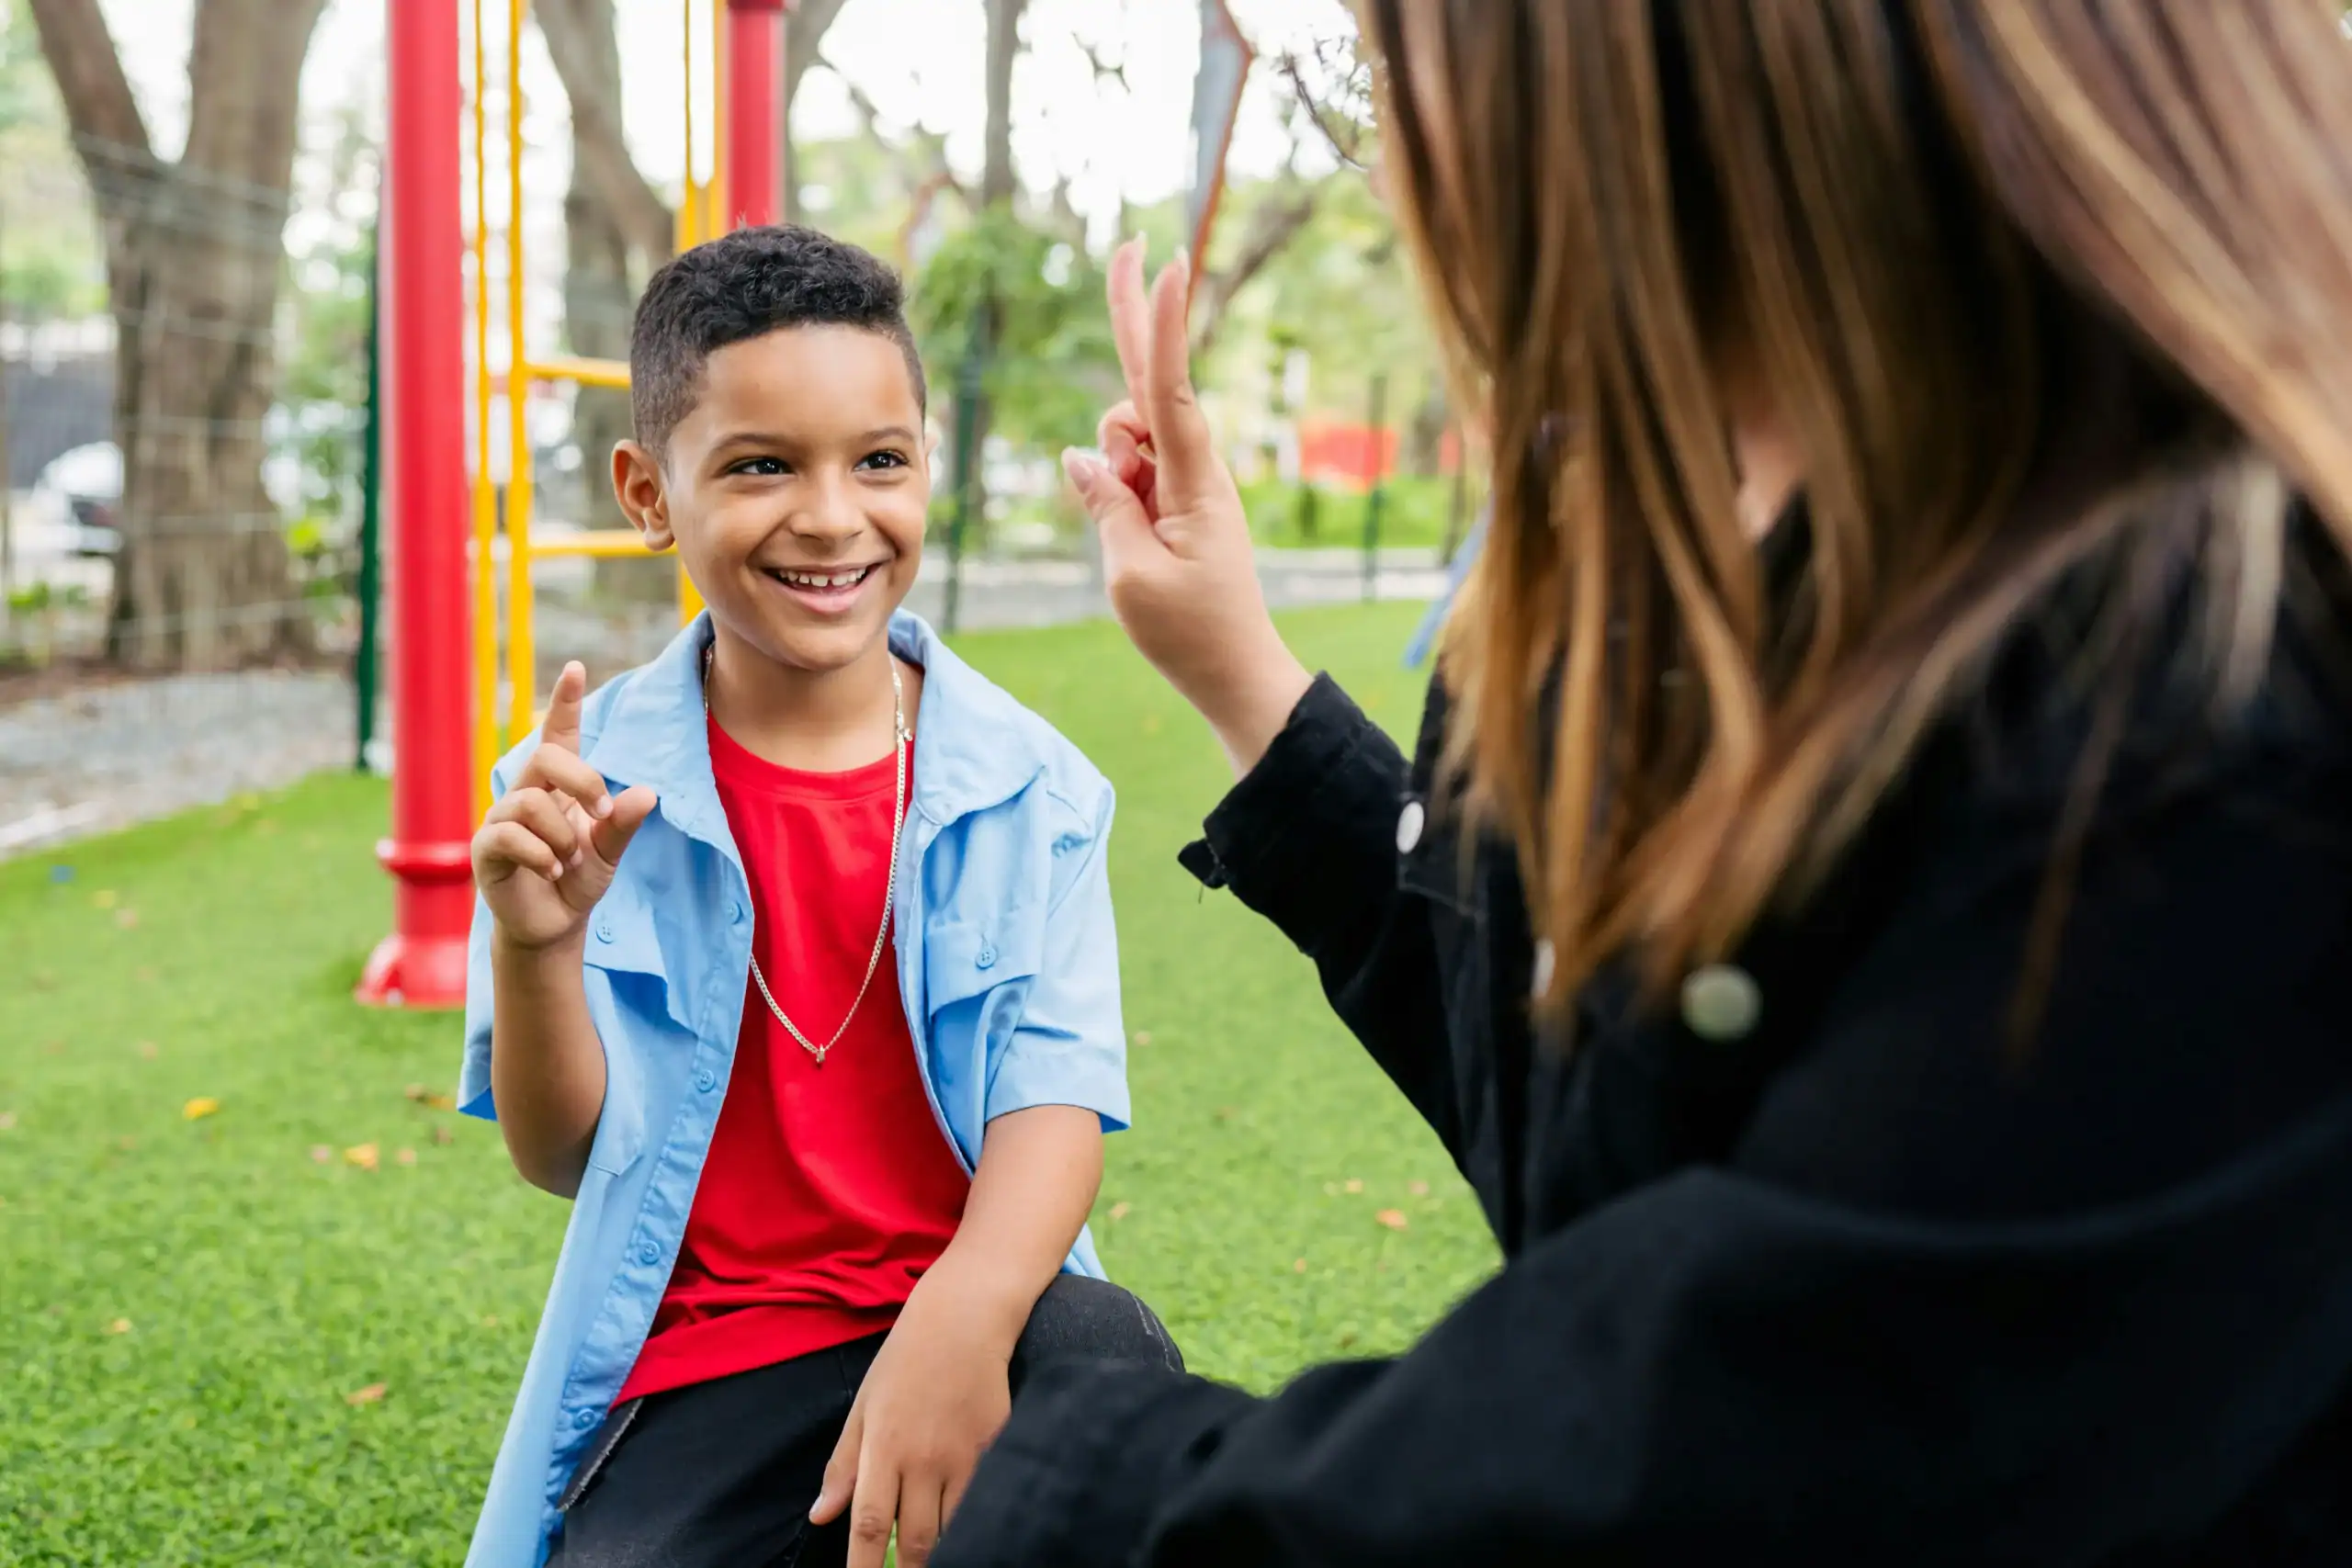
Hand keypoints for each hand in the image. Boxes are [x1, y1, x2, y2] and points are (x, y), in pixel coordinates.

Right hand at [469, 662, 656, 951]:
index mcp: (558, 787)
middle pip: (545, 757)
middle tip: (602, 813)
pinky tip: (553, 872)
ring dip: (560, 834)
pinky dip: (539, 854)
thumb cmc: (578, 880)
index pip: (558, 736)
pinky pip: (507, 835)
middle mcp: (527, 793)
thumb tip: (647, 794)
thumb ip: (623, 822)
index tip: (575, 668)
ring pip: (528, 801)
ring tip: (569, 861)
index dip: (564, 702)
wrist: (553, 927)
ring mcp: (501, 819)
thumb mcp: (609, 851)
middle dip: (582, 780)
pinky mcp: (485, 849)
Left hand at [809, 1289, 1012, 1567]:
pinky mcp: (997, 1448)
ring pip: (954, 1527)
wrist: (965, 1318)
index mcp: (884, 1448)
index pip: (870, 1526)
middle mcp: (925, 1459)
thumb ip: (843, 1466)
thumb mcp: (863, 1407)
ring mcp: (966, 1456)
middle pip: (917, 1540)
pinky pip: (983, 1500)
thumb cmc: (906, 1360)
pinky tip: (963, 1524)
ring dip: (940, 1547)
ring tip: (927, 1553)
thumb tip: (821, 1516)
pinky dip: (970, 1520)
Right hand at [1062, 239, 1311, 774]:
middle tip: (1127, 243)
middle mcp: (1192, 468)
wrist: (1235, 672)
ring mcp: (1184, 482)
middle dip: (1134, 317)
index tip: (1167, 262)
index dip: (1161, 323)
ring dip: (1110, 464)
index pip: (1168, 387)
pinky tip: (1126, 532)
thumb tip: (1084, 455)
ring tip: (1133, 538)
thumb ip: (1105, 504)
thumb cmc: (1189, 631)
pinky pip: (1129, 469)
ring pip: (1124, 435)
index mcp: (1192, 481)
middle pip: (1148, 381)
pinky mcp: (1174, 500)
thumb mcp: (1132, 573)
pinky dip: (1115, 483)